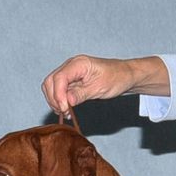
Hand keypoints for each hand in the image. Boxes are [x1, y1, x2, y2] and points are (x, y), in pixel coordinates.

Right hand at [41, 54, 168, 114]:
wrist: (125, 76)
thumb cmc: (116, 77)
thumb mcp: (99, 88)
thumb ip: (81, 94)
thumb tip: (66, 102)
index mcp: (78, 63)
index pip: (59, 78)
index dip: (58, 95)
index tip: (64, 108)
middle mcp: (71, 66)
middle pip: (50, 81)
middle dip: (54, 98)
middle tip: (63, 112)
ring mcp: (70, 73)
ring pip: (52, 86)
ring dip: (55, 100)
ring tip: (65, 112)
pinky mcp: (72, 80)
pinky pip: (59, 90)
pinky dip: (60, 100)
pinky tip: (67, 108)